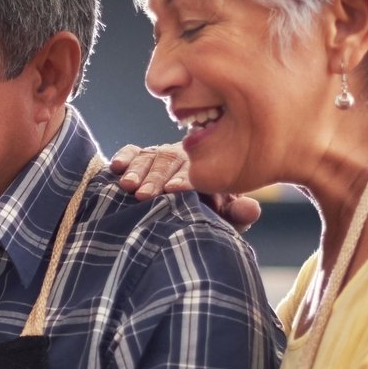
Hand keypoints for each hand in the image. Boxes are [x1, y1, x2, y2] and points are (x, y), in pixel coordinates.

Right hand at [110, 143, 262, 231]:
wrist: (185, 210)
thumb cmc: (208, 214)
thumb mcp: (225, 217)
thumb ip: (237, 214)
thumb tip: (252, 209)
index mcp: (206, 170)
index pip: (196, 173)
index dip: (184, 181)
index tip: (174, 190)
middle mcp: (184, 159)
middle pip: (169, 163)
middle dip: (156, 178)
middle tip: (145, 194)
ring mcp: (161, 157)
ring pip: (149, 157)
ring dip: (137, 171)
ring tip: (129, 186)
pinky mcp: (141, 157)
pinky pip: (132, 151)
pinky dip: (124, 157)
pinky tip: (115, 167)